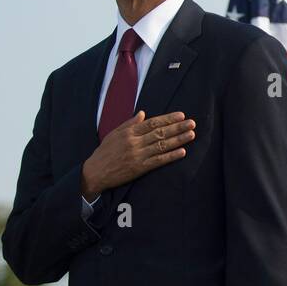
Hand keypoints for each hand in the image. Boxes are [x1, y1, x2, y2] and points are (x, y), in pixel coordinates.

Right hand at [80, 110, 194, 197]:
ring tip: (191, 134)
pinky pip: (158, 160)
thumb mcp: (114, 134)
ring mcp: (138, 155)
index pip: (152, 123)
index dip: (168, 118)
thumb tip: (142, 113)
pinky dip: (171, 156)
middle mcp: (134, 142)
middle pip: (160, 132)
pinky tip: (182, 152)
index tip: (181, 115)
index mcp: (128, 132)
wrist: (95, 172)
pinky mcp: (139, 168)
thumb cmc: (104, 152)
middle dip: (177, 127)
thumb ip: (129, 124)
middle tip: (192, 123)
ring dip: (178, 140)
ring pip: (161, 145)